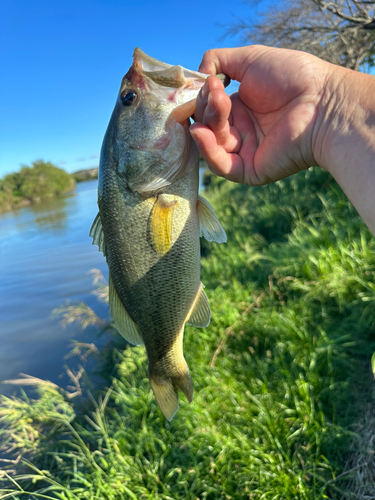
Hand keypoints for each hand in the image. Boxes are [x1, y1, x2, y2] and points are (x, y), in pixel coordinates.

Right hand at [190, 46, 332, 184]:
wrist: (321, 102)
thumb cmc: (291, 78)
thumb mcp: (250, 59)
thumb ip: (219, 60)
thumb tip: (199, 75)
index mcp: (242, 107)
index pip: (209, 107)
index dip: (203, 95)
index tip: (208, 81)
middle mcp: (242, 130)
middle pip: (208, 124)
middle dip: (206, 107)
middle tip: (216, 92)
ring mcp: (245, 151)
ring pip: (212, 143)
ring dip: (208, 122)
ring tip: (219, 102)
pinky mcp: (249, 170)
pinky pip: (221, 166)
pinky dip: (207, 150)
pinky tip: (201, 132)